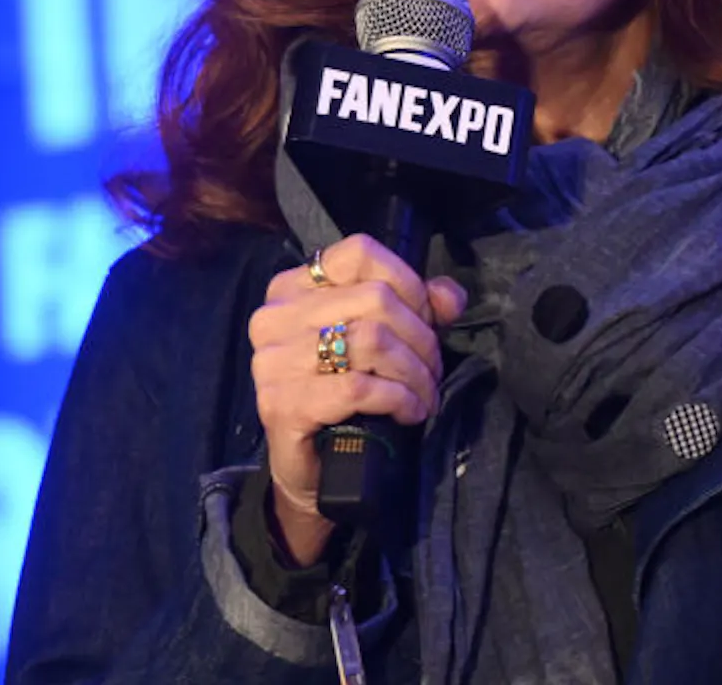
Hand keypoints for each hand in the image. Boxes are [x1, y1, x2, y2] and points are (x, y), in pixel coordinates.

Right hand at [248, 234, 465, 564]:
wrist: (314, 468)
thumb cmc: (348, 397)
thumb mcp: (388, 342)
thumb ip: (419, 309)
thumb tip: (449, 295)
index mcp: (293, 288)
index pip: (359, 253)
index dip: (407, 281)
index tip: (427, 319)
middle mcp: (274, 317)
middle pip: (374, 299)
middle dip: (420, 338)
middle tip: (432, 371)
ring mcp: (272, 361)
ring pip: (371, 340)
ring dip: (414, 372)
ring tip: (424, 394)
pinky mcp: (281, 403)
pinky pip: (358, 386)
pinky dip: (397, 398)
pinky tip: (410, 412)